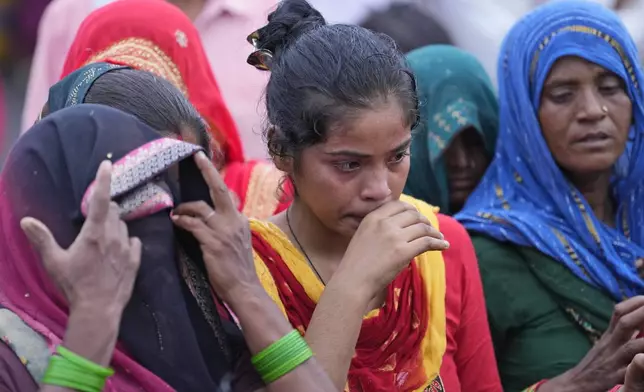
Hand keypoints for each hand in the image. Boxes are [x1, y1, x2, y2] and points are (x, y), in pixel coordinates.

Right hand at [20, 160, 141, 313]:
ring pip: (124, 226)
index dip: (103, 180)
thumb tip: (26, 220)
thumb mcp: (54, 262)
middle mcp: (114, 237)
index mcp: (94, 233)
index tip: (107, 164)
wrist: (98, 310)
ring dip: (115, 227)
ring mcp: (127, 248)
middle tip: (94, 221)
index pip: (101, 200)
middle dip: (106, 210)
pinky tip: (119, 250)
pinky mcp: (135, 260)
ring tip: (103, 241)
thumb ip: (42, 239)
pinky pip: (134, 242)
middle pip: (114, 212)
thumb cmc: (74, 285)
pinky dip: (127, 242)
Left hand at [171, 151, 258, 302]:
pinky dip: (182, 220)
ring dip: (184, 207)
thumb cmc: (238, 270)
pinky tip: (175, 221)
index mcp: (241, 220)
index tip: (205, 163)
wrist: (244, 289)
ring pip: (200, 208)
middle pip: (219, 189)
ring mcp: (224, 231)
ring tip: (175, 212)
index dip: (214, 180)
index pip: (226, 195)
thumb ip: (227, 228)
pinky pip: (193, 224)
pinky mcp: (213, 242)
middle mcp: (234, 221)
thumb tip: (209, 218)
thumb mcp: (237, 243)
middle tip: (197, 156)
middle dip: (207, 170)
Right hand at [336, 200, 448, 297]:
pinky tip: (443, 246)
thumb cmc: (356, 263)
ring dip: (434, 232)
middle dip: (425, 221)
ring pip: (423, 228)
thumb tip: (401, 225)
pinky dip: (438, 243)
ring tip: (440, 238)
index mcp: (373, 217)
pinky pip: (427, 242)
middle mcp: (384, 223)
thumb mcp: (363, 235)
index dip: (412, 210)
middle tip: (430, 229)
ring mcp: (395, 237)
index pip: (399, 205)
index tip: (418, 217)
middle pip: (413, 215)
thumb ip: (379, 227)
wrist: (352, 281)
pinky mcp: (403, 252)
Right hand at [543, 296, 643, 391]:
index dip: (635, 302)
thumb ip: (617, 331)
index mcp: (608, 336)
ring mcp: (613, 361)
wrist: (575, 384)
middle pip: (626, 323)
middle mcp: (610, 345)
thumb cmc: (594, 365)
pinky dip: (640, 364)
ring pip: (632, 347)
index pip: (619, 313)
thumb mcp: (603, 344)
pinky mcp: (615, 378)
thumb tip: (634, 319)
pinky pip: (631, 371)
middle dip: (643, 313)